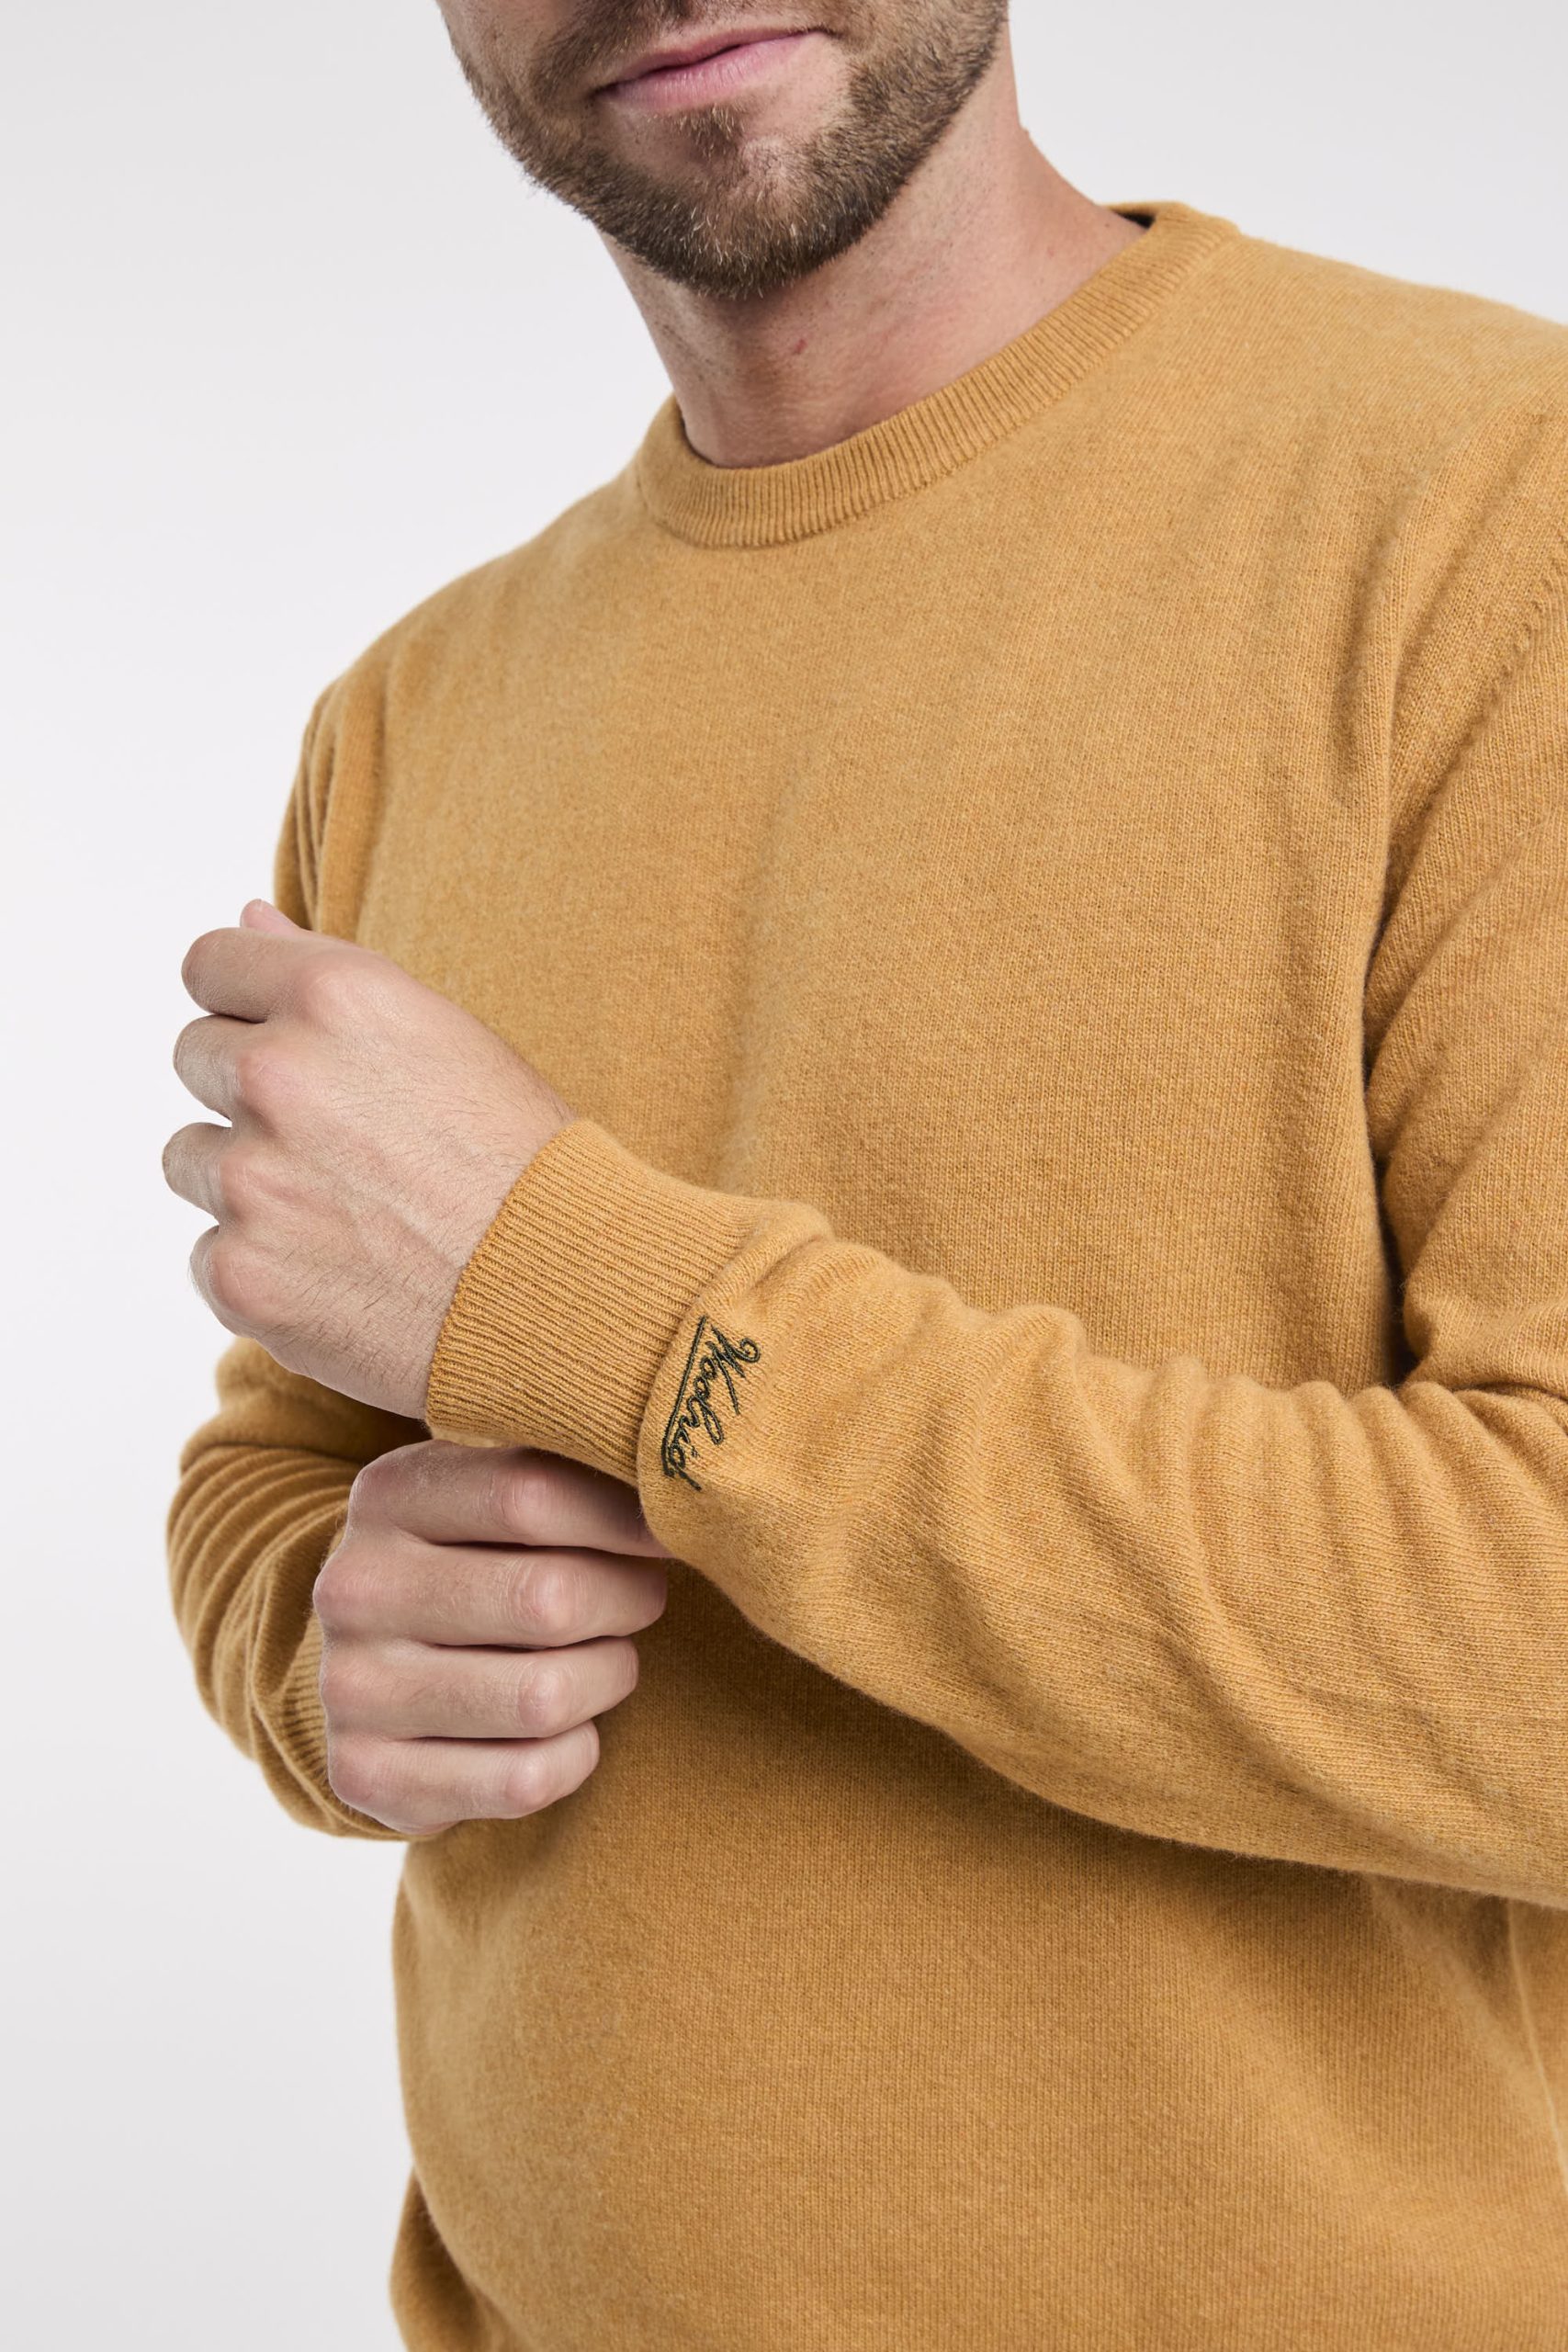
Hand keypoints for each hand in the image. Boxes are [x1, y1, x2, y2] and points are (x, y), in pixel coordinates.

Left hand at [164, 899, 576, 1418]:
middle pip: (196, 1057)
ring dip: (248, 1180)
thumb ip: (329, 976)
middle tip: (340, 1143)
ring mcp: (250, 1180)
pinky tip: (342, 1272)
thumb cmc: (523, 1162)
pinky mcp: (238, 1272)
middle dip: (249, 1094)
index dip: (243, 1003)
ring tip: (347, 1211)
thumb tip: (244, 917)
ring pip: (192, 1159)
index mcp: (335, 997)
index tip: (278, 1040)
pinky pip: (210, 1252)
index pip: (210, 966)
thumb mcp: (445, 1037)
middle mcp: (279, 1075)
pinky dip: (262, 1264)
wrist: (567, 1294)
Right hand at [313, 1440, 672, 1835]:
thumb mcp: (491, 1493)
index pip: (530, 1495)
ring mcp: (352, 1689)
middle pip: (549, 1600)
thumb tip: (677, 1478)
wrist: (374, 1668)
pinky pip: (525, 1779)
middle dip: (628, 1601)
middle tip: (643, 1597)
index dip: (625, 1518)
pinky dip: (574, 1755)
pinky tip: (566, 1728)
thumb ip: (566, 1469)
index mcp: (388, 1495)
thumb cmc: (473, 1561)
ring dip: (606, 1678)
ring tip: (605, 1659)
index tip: (670, 1533)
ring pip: (544, 1698)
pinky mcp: (366, 1776)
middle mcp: (353, 1589)